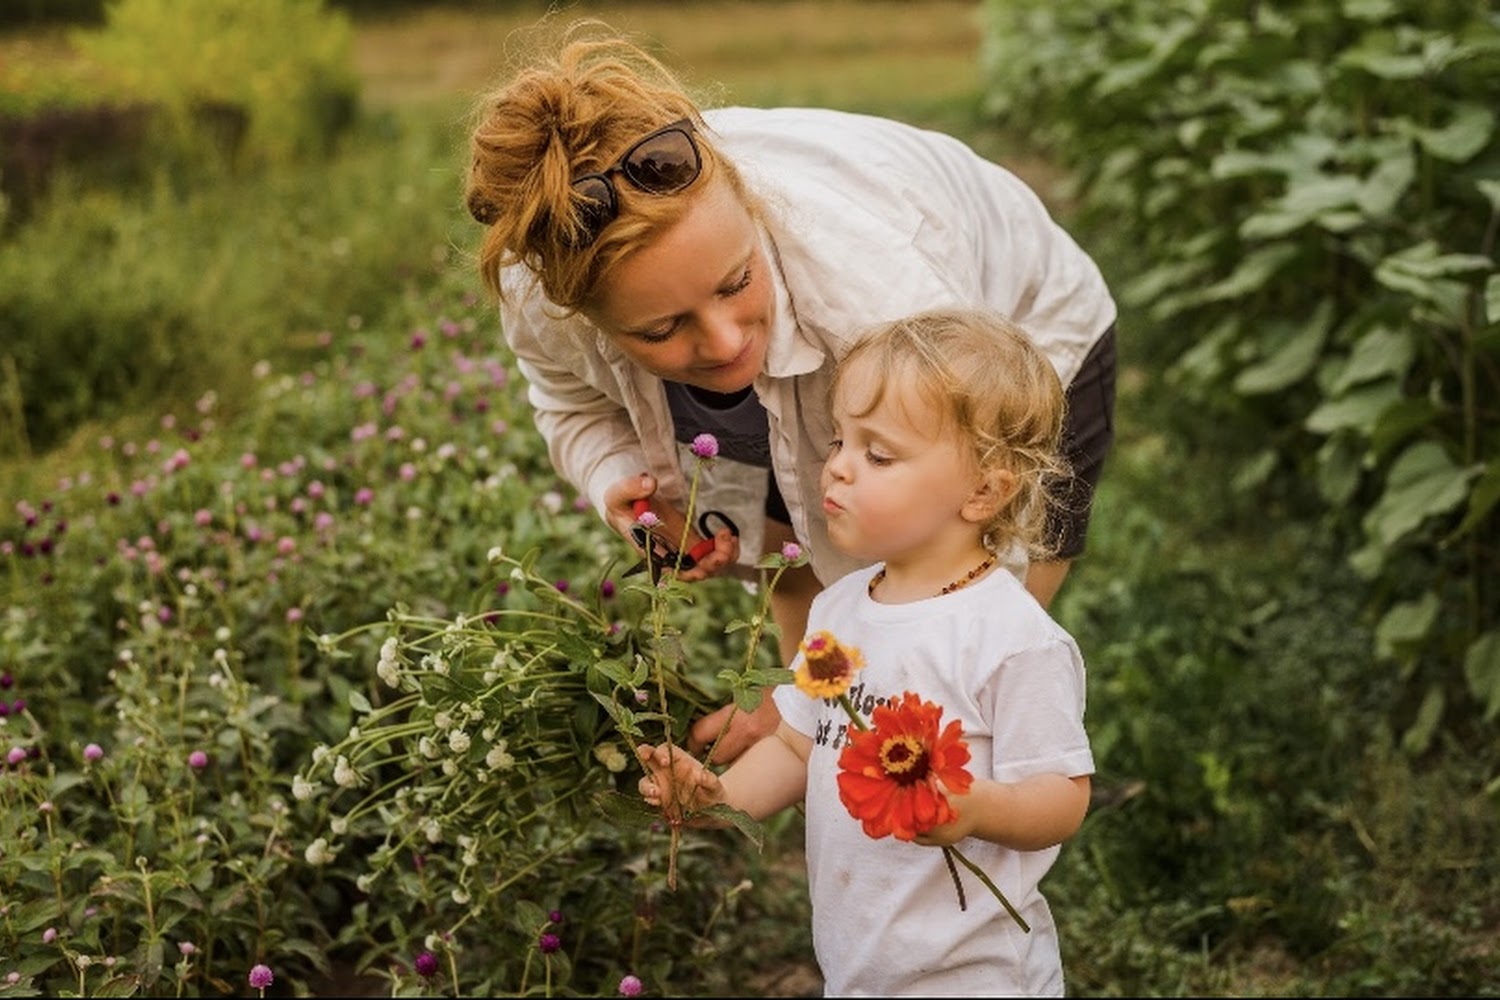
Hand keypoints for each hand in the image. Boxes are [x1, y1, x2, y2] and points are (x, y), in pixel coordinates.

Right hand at [603, 473, 738, 582]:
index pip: (673, 570)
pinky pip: (713, 553)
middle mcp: (670, 556)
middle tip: (725, 539)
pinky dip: (725, 548)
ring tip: (728, 535)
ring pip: (709, 565)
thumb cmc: (620, 503)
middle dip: (714, 562)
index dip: (691, 572)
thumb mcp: (618, 494)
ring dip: (724, 555)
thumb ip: (631, 488)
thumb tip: (650, 483)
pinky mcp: (693, 541)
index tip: (704, 566)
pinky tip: (729, 535)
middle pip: (696, 571)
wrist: (629, 502)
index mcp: (652, 551)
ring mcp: (683, 550)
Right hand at [636, 743, 724, 822]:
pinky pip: (649, 798)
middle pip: (648, 755)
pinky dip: (650, 800)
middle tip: (644, 756)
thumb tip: (701, 775)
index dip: (661, 752)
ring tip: (656, 794)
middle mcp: (666, 769)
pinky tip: (656, 803)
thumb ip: (710, 780)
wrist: (711, 809)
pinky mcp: (659, 800)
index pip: (665, 748)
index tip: (665, 762)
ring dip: (646, 786)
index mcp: (679, 759)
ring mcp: (660, 784)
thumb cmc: (713, 792)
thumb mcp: (715, 787)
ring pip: (644, 781)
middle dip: (643, 753)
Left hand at [687, 696, 781, 764]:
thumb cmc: (778, 693)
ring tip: (743, 754)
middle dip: (716, 754)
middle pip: (718, 756)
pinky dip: (754, 767)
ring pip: (737, 767)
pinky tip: (758, 761)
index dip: (695, 740)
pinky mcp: (776, 759)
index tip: (696, 744)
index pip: (701, 733)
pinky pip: (756, 771)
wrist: (810, 699)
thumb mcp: (750, 694)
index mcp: (736, 712)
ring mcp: (762, 748)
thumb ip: (731, 712)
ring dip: (736, 762)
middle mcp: (747, 733)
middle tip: (718, 751)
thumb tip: (709, 729)